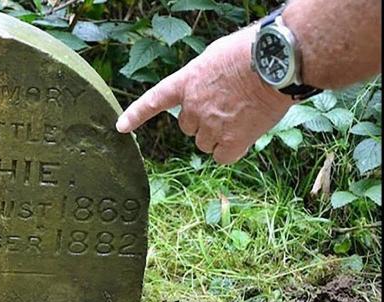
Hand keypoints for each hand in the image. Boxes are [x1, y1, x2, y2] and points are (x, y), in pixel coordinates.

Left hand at [115, 26, 296, 163]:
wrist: (275, 61)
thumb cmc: (252, 51)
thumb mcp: (216, 57)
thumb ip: (204, 78)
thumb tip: (211, 91)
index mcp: (187, 82)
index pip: (154, 100)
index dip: (136, 115)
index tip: (121, 127)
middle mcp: (193, 106)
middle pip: (188, 127)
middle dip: (203, 121)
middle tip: (227, 106)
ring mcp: (211, 125)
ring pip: (205, 142)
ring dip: (218, 135)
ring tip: (241, 116)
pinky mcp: (232, 140)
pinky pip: (223, 156)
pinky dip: (232, 149)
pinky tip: (245, 134)